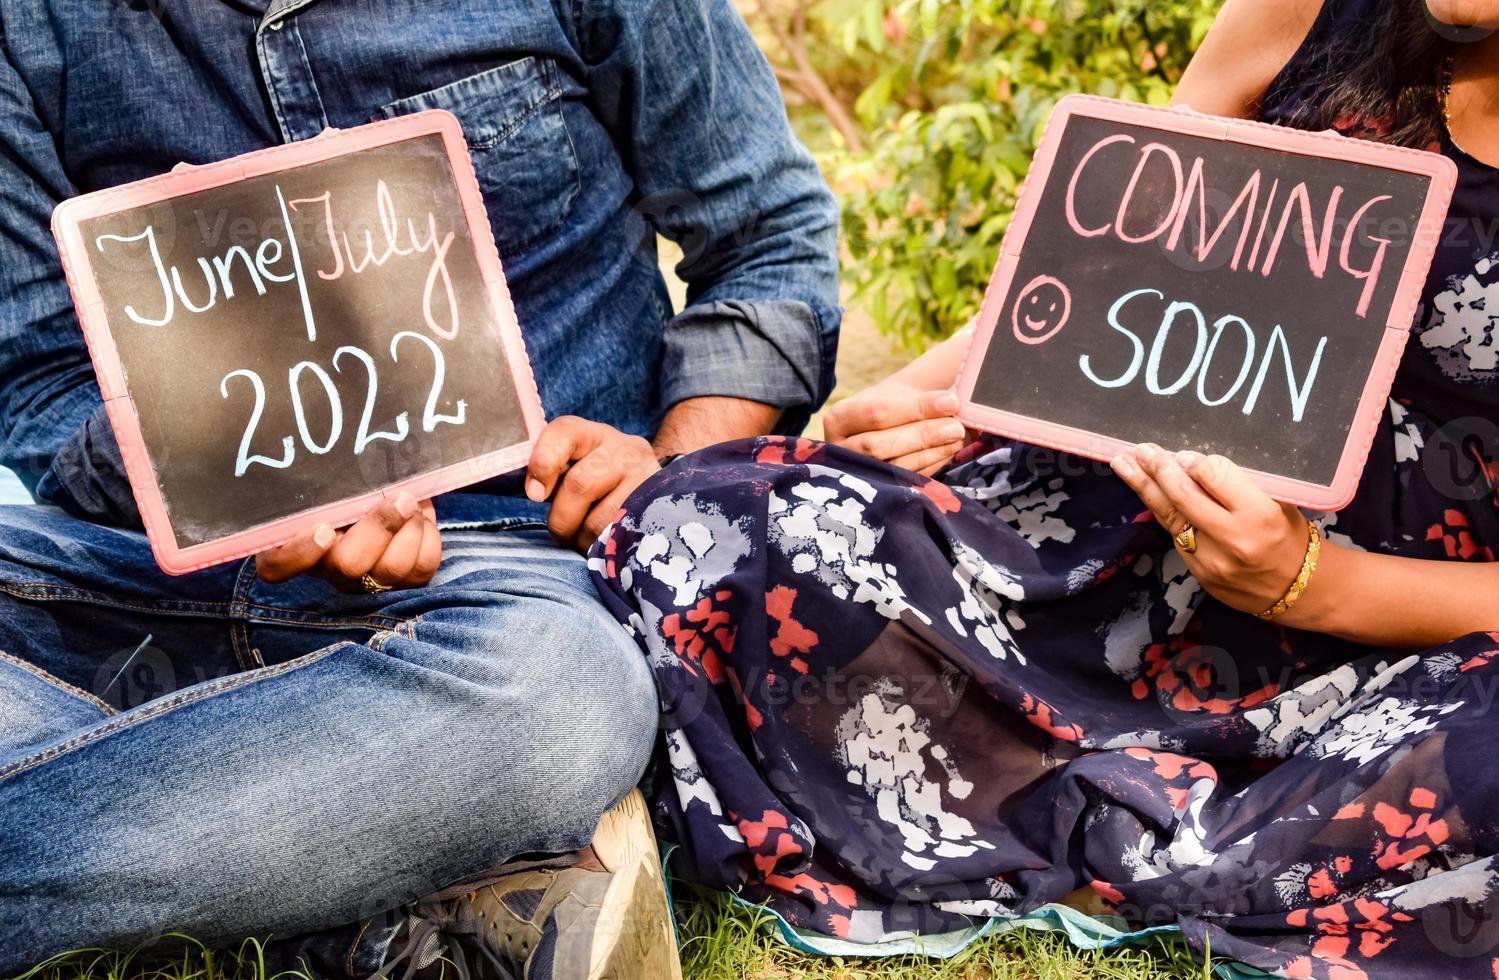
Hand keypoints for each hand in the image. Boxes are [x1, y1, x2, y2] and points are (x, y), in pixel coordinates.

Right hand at [257, 493, 441, 591]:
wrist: (387, 496)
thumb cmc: (346, 485)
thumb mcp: (331, 479)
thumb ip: (330, 478)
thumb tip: (350, 456)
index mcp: (295, 544)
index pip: (278, 567)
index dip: (299, 553)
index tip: (323, 529)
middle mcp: (329, 570)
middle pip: (349, 564)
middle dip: (380, 527)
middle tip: (401, 499)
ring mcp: (367, 581)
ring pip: (391, 567)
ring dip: (410, 528)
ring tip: (412, 502)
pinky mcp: (403, 584)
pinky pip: (422, 567)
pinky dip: (428, 536)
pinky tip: (422, 517)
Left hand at [526, 417, 659, 550]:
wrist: (654, 495)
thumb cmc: (600, 486)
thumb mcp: (576, 470)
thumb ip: (552, 474)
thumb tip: (536, 491)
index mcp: (594, 435)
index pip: (564, 431)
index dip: (543, 462)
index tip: (535, 494)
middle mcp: (625, 450)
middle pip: (580, 484)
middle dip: (561, 518)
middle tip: (561, 531)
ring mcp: (647, 478)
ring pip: (598, 520)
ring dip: (582, 540)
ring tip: (585, 540)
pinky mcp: (658, 509)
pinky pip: (619, 538)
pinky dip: (603, 549)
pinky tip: (604, 545)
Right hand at [821, 382, 968, 475]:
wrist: (886, 427)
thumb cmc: (892, 406)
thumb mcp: (900, 394)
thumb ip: (924, 399)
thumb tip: (956, 401)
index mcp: (838, 419)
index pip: (877, 414)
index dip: (917, 408)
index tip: (952, 401)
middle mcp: (839, 450)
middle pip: (880, 445)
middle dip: (922, 435)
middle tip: (957, 426)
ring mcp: (856, 475)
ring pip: (894, 467)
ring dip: (930, 452)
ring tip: (957, 435)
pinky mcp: (877, 490)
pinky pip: (905, 482)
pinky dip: (931, 465)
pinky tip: (948, 450)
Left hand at [1110, 445, 1308, 615]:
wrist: (1296, 590)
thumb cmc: (1288, 536)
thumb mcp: (1279, 504)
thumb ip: (1241, 486)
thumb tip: (1196, 461)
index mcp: (1260, 516)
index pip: (1217, 478)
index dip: (1196, 463)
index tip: (1181, 453)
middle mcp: (1233, 539)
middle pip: (1184, 497)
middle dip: (1160, 469)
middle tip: (1144, 450)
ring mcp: (1211, 560)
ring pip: (1169, 516)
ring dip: (1143, 486)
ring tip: (1123, 463)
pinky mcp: (1197, 572)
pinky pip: (1174, 534)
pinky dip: (1160, 509)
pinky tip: (1145, 490)